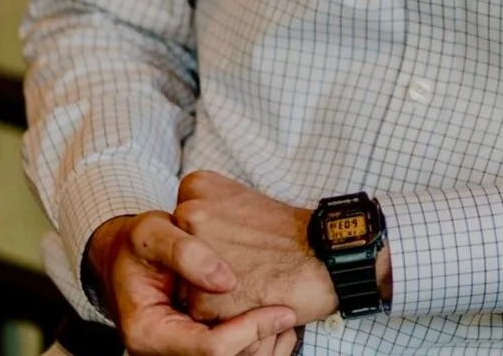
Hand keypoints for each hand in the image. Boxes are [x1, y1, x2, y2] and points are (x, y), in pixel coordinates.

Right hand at [86, 211, 298, 355]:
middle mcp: (164, 351)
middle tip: (293, 317)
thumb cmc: (138, 243)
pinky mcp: (195, 341)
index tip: (283, 311)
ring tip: (289, 319)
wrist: (127, 255)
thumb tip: (226, 281)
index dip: (249, 331)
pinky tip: (277, 320)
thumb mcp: (151, 233)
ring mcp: (181, 349)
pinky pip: (235, 353)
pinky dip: (260, 341)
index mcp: (148, 333)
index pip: (210, 349)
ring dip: (266, 347)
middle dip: (263, 344)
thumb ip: (185, 251)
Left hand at [173, 171, 338, 326]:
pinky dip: (223, 312)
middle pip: (180, 254)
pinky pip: (202, 314)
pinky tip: (249, 296)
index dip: (206, 238)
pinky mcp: (203, 299)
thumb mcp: (240, 197)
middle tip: (242, 259)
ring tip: (247, 278)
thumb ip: (207, 208)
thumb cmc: (286, 231)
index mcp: (195, 187)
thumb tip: (185, 234)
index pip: (179, 224)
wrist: (323, 256)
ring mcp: (194, 257)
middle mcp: (188, 216)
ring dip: (211, 291)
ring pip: (187, 285)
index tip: (233, 237)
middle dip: (205, 264)